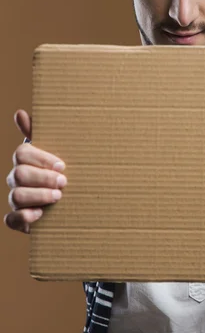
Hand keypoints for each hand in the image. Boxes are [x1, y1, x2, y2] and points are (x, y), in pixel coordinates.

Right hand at [3, 110, 66, 233]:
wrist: (66, 199)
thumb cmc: (58, 170)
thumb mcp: (54, 151)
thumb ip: (38, 133)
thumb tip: (19, 113)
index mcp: (24, 160)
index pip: (22, 154)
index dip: (42, 159)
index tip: (62, 165)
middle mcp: (16, 178)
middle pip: (20, 175)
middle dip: (43, 178)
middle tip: (64, 182)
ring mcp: (15, 199)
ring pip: (17, 196)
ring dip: (39, 196)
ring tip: (58, 196)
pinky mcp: (17, 219)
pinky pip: (11, 219)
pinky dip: (24, 217)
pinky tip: (40, 214)